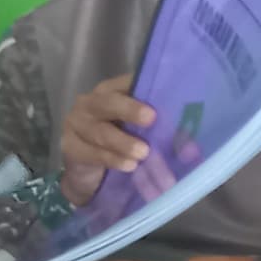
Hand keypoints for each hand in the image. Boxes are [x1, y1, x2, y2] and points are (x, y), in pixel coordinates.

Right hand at [56, 75, 153, 208]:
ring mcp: (76, 124)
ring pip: (100, 131)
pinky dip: (111, 159)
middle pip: (107, 102)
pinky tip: (129, 166)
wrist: (90, 176)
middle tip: (151, 119)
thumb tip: (191, 145)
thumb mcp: (137, 133)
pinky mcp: (69, 146)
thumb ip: (158, 132)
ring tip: (143, 153)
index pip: (124, 84)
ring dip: (123, 142)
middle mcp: (89, 103)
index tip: (160, 97)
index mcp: (109, 91)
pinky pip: (91, 152)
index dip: (140, 88)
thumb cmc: (119, 145)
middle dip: (129, 110)